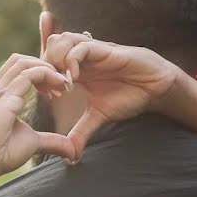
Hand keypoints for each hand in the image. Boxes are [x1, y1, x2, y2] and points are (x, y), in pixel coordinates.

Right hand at [0, 55, 74, 196]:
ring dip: (47, 68)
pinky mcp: (4, 99)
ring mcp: (0, 92)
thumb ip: (52, 142)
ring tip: (63, 84)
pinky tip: (59, 87)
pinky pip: (28, 75)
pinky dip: (47, 75)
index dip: (41, 72)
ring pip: (24, 63)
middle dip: (45, 65)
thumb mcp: (33, 143)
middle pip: (20, 60)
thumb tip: (72, 151)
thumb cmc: (0, 154)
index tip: (58, 90)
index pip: (19, 69)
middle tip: (63, 84)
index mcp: (1, 96)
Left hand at [41, 32, 186, 153]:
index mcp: (76, 69)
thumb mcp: (98, 117)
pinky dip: (72, 60)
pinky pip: (81, 47)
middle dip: (45, 66)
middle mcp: (81, 57)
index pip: (47, 60)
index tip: (47, 96)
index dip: (41, 75)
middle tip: (51, 89)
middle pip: (49, 45)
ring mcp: (92, 50)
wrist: (154, 87)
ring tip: (63, 84)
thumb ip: (81, 132)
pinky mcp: (104, 49)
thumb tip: (70, 156)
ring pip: (61, 40)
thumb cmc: (128, 96)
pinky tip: (74, 79)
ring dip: (56, 60)